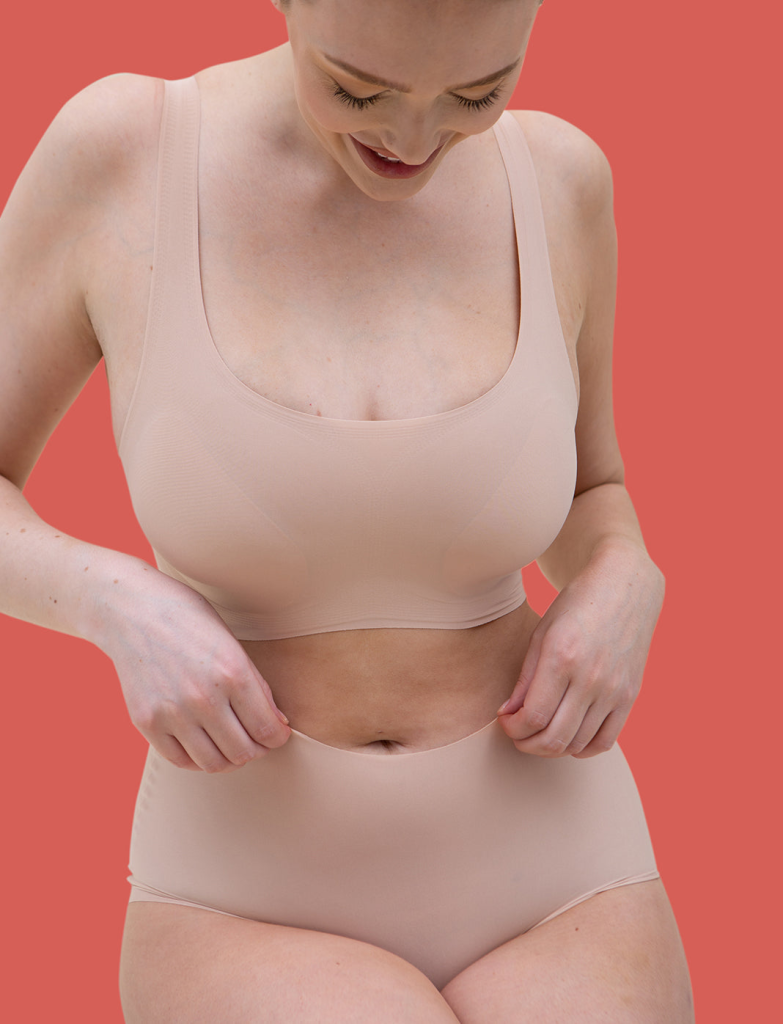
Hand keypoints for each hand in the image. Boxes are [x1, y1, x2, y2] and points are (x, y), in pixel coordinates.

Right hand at [97, 561, 290, 772]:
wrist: (130, 610)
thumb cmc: (187, 618)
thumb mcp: (231, 642)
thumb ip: (256, 685)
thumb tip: (277, 723)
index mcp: (233, 672)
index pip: (267, 729)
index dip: (278, 737)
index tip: (277, 735)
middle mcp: (203, 697)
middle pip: (243, 752)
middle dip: (257, 749)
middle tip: (257, 740)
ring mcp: (172, 713)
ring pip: (213, 764)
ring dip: (229, 759)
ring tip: (231, 744)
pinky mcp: (146, 722)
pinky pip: (180, 760)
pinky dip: (197, 759)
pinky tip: (204, 743)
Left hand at [496, 546, 664, 757]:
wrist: (625, 587)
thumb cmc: (577, 606)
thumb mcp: (541, 633)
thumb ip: (525, 678)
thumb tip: (508, 714)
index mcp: (562, 656)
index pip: (533, 716)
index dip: (513, 728)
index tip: (505, 720)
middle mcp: (591, 677)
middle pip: (554, 737)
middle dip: (527, 744)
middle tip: (517, 734)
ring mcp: (614, 689)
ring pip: (578, 744)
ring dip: (551, 747)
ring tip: (539, 733)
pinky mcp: (630, 696)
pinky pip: (605, 741)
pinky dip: (582, 748)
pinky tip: (568, 737)